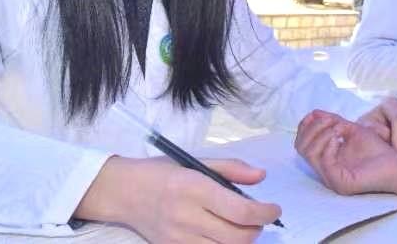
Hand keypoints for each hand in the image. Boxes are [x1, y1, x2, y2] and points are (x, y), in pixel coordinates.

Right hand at [76, 156, 280, 242]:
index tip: (274, 208)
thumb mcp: (194, 161)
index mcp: (195, 188)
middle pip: (238, 237)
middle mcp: (188, 216)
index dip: (265, 213)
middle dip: (258, 229)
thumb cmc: (161, 172)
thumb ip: (231, 168)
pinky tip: (223, 236)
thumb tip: (261, 177)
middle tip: (259, 218)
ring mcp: (180, 238)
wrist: (122, 192)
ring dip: (242, 241)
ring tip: (241, 227)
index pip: (240, 210)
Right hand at [295, 112, 396, 194]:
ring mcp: (331, 180)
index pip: (301, 143)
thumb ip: (332, 122)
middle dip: (313, 128)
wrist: (396, 164)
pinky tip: (340, 137)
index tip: (316, 114)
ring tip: (337, 127)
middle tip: (330, 121)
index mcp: (325, 161)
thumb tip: (314, 112)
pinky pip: (324, 161)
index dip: (305, 126)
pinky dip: (329, 144)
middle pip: (301, 148)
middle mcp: (324, 172)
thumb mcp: (351, 130)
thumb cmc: (376, 149)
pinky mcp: (340, 183)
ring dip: (321, 134)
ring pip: (309, 153)